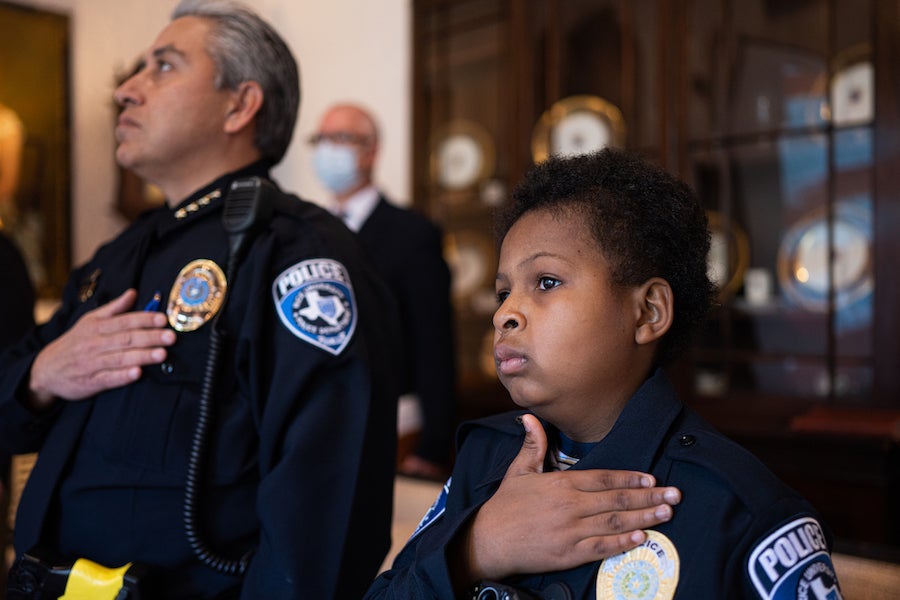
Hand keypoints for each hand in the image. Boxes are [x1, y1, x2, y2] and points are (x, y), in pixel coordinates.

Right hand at [28, 289, 175, 407]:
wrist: (46, 370)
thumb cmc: (75, 342)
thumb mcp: (90, 321)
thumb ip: (114, 308)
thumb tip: (133, 292)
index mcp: (96, 327)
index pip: (123, 321)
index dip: (144, 320)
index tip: (163, 319)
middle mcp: (94, 344)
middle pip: (125, 339)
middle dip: (150, 337)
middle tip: (171, 336)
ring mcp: (92, 363)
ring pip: (120, 358)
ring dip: (142, 356)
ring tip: (162, 354)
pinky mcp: (90, 382)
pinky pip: (108, 378)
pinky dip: (122, 376)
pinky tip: (137, 374)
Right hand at [454, 413, 680, 582]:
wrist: (488, 539)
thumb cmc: (505, 506)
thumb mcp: (518, 471)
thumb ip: (532, 445)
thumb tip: (531, 418)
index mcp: (561, 484)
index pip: (603, 478)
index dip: (630, 478)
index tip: (652, 478)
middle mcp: (570, 505)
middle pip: (616, 499)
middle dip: (649, 496)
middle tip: (675, 495)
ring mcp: (571, 530)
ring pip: (615, 522)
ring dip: (644, 517)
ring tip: (667, 513)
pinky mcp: (568, 553)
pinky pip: (602, 547)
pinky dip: (623, 542)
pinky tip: (642, 537)